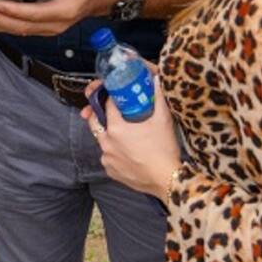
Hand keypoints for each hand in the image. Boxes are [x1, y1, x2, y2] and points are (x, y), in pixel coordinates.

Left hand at [79, 76, 179, 198]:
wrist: (167, 180)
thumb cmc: (164, 150)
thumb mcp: (163, 120)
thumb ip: (158, 98)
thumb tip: (156, 81)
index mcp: (115, 127)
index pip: (107, 105)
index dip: (111, 98)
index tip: (117, 96)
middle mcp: (106, 142)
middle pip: (95, 121)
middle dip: (99, 113)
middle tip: (109, 111)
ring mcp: (107, 158)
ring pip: (102, 140)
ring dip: (109, 135)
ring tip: (125, 134)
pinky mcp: (110, 170)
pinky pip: (108, 157)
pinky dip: (114, 152)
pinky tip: (128, 152)